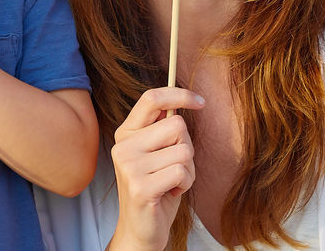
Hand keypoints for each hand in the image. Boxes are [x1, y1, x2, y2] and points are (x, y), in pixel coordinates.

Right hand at [109, 87, 203, 250]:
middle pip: (177, 125)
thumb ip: (163, 127)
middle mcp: (124, 146)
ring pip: (184, 150)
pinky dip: (185, 183)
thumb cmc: (157, 187)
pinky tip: (170, 192)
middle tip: (174, 166)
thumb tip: (183, 99)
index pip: (152, 98)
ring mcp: (129, 166)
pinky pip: (182, 171)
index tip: (201, 102)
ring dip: (188, 169)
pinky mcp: (140, 187)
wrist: (141, 229)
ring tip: (171, 182)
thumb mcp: (157, 152)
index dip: (179, 94)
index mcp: (126, 132)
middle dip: (187, 146)